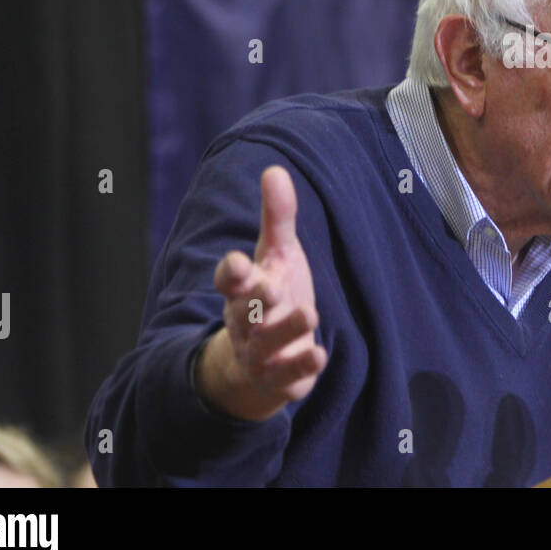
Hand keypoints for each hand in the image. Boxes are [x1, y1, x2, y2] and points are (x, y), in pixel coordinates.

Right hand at [198, 166, 327, 420]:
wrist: (260, 364)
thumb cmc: (272, 296)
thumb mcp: (277, 256)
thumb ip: (276, 218)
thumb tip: (275, 170)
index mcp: (243, 289)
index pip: (229, 279)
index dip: (232, 272)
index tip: (238, 262)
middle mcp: (246, 321)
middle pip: (244, 310)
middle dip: (255, 300)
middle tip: (271, 288)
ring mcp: (260, 352)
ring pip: (267, 343)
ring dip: (286, 329)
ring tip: (311, 314)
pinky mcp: (279, 379)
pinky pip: (287, 376)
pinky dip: (302, 367)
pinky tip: (321, 356)